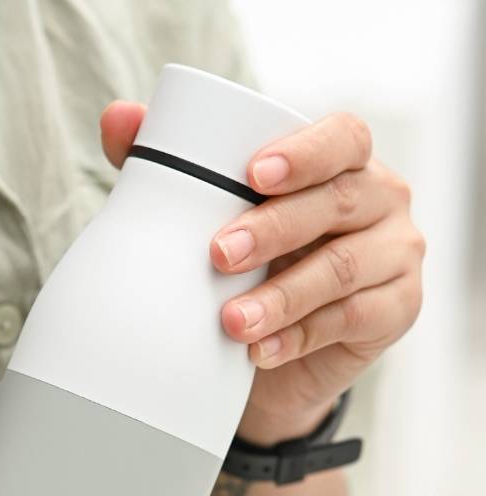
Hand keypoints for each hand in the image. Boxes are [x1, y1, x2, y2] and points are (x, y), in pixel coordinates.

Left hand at [100, 101, 424, 444]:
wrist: (274, 357)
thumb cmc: (246, 269)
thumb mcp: (211, 219)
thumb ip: (167, 168)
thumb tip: (116, 119)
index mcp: (342, 163)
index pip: (341, 138)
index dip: (303, 153)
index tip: (251, 174)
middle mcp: (381, 199)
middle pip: (340, 200)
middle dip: (275, 228)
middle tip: (218, 255)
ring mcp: (396, 254)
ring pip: (343, 268)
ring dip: (282, 297)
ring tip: (230, 322)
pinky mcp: (398, 309)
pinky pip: (353, 319)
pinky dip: (299, 337)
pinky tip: (258, 352)